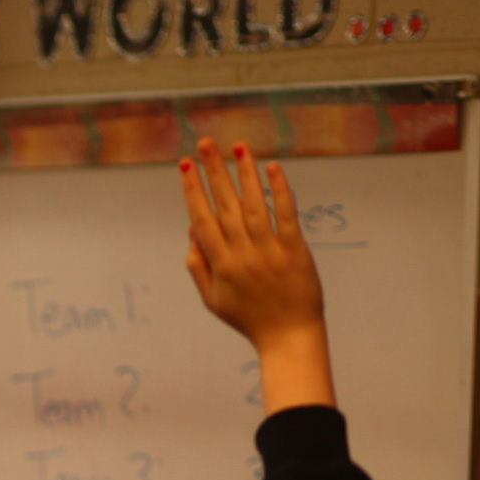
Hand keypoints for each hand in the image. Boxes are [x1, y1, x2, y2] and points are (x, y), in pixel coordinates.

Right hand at [181, 138, 334, 410]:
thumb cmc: (248, 318)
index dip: (192, 191)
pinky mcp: (294, 249)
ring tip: (238, 148)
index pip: (202, 219)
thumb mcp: (212, 299)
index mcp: (219, 264)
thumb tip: (192, 231)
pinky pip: (286, 214)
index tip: (185, 166)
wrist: (288, 335)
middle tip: (205, 144)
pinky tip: (274, 169)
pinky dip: (280, 191)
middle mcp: (242, 252)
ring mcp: (269, 249)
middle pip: (225, 205)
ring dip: (245, 173)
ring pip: (254, 204)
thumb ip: (199, 265)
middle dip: (213, 172)